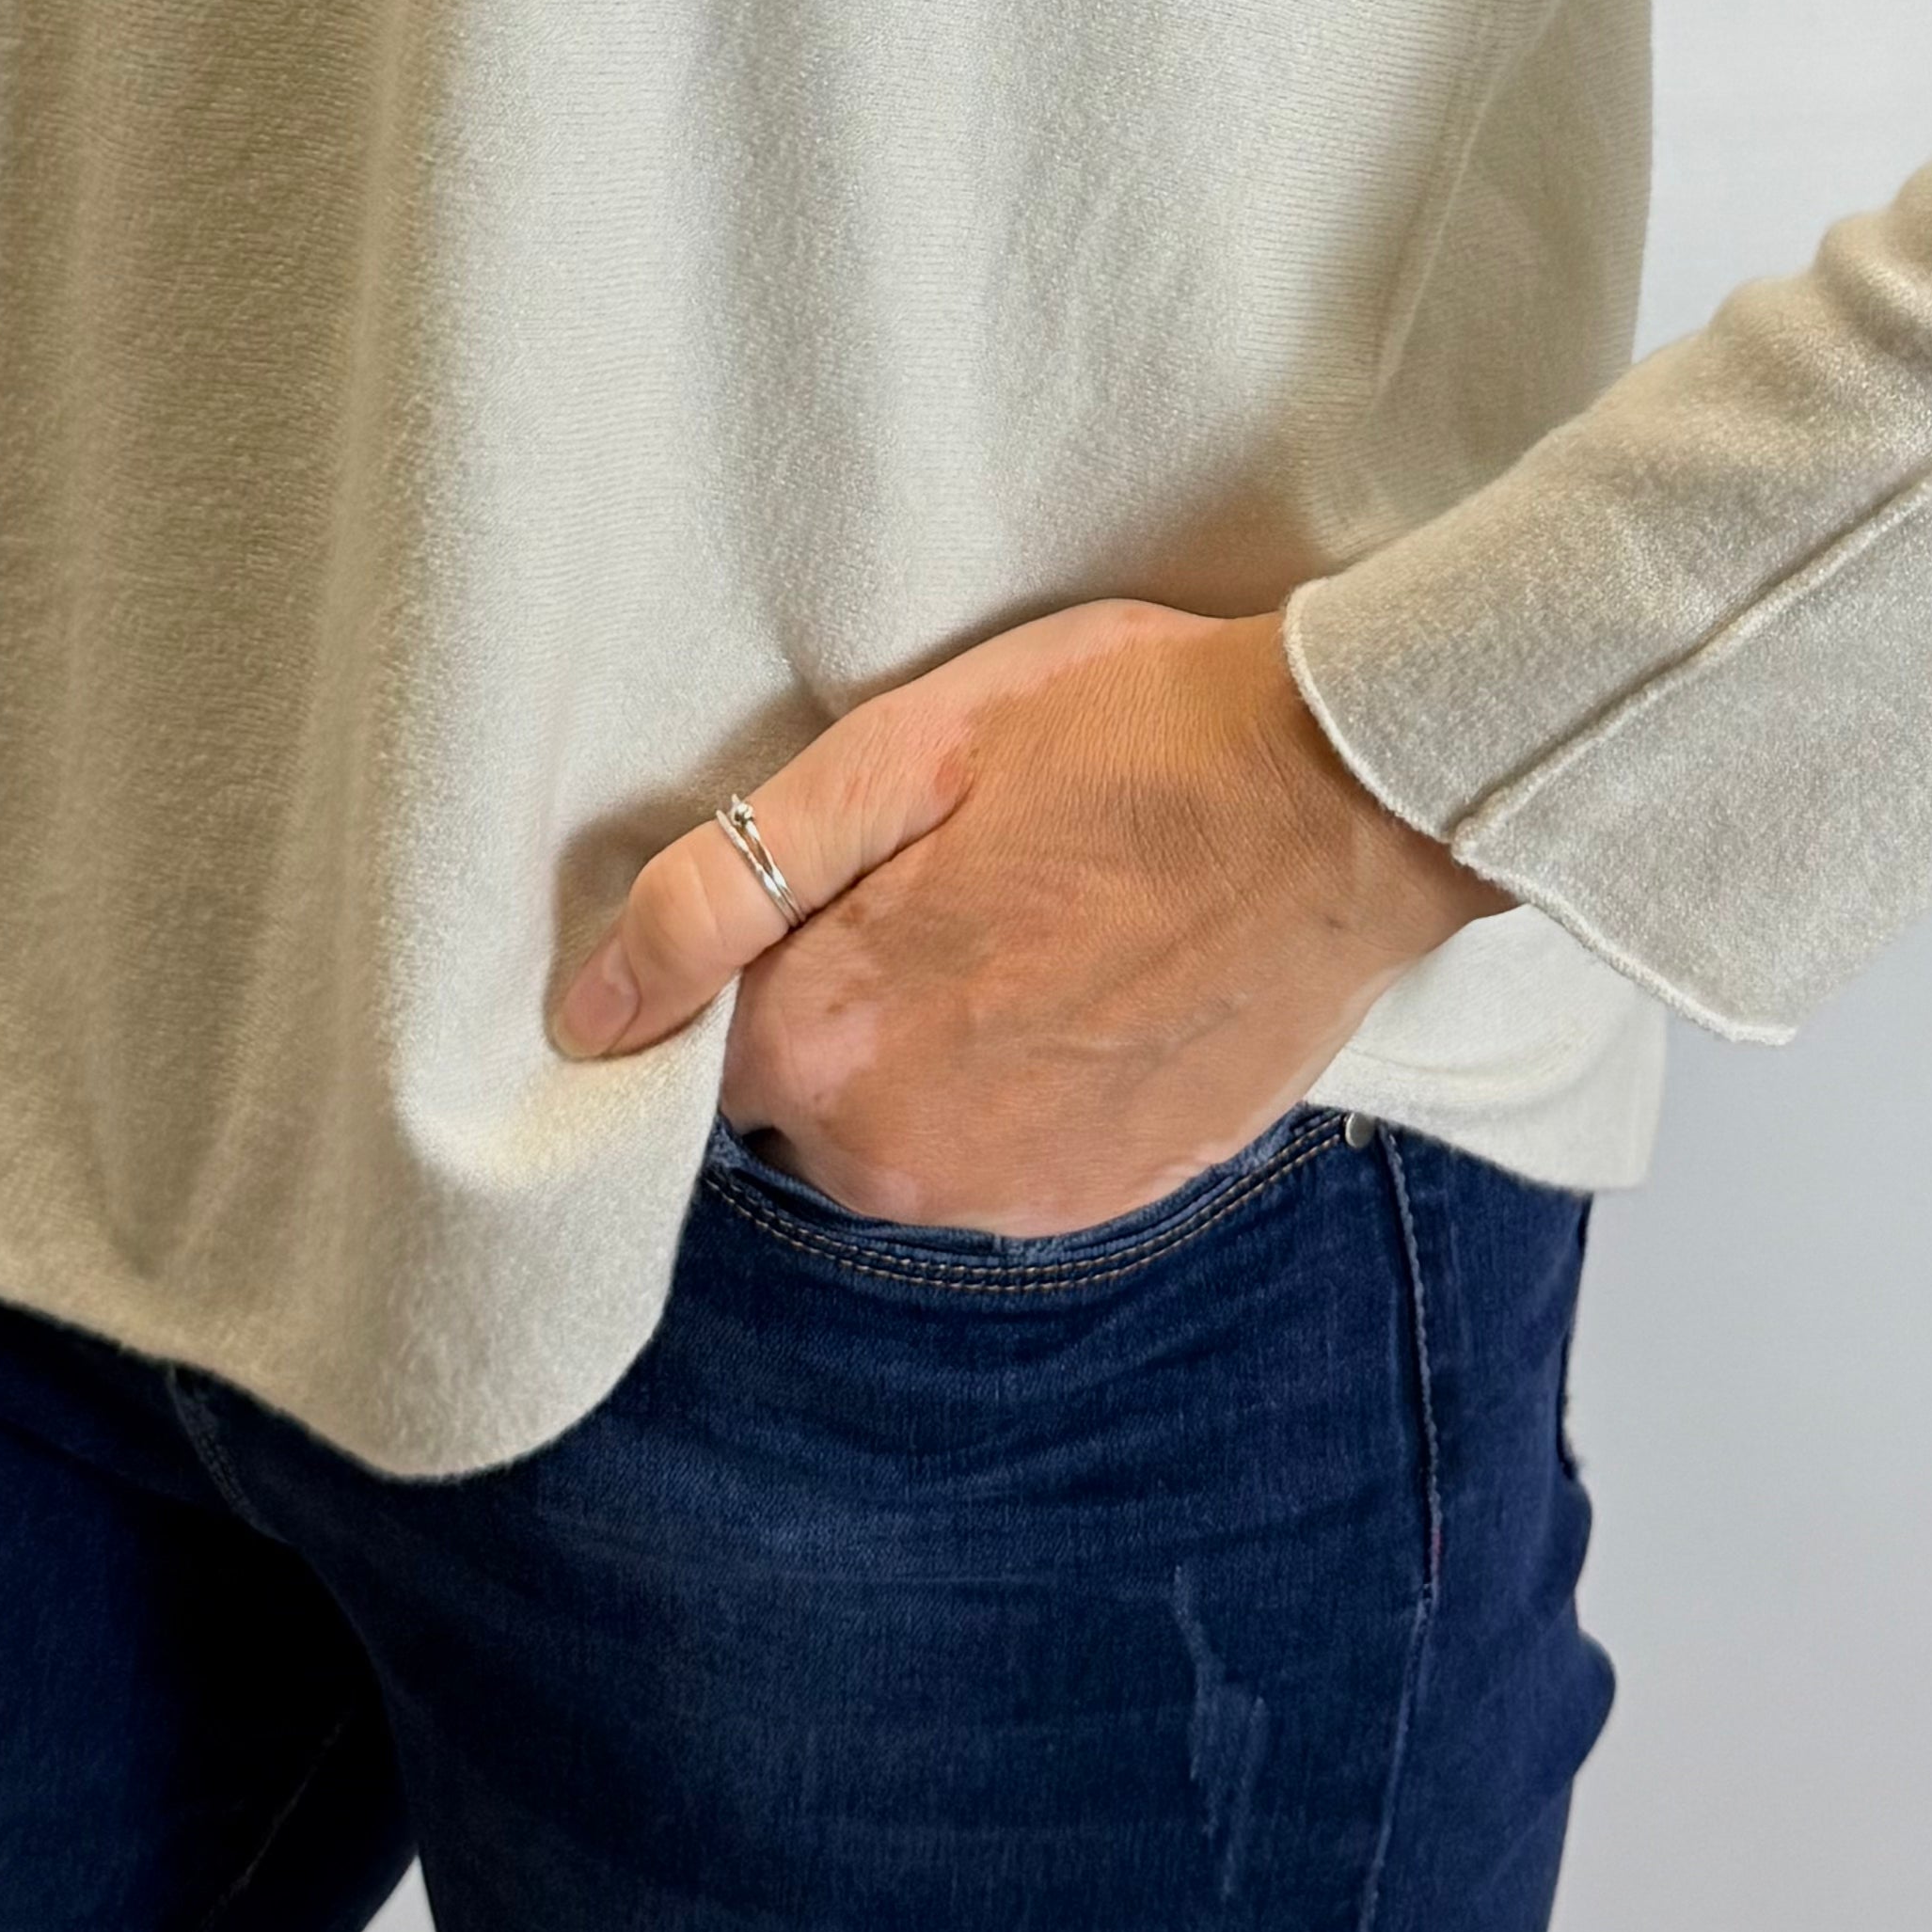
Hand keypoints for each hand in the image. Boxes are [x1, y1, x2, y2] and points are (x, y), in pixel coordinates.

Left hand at [549, 600, 1507, 1229]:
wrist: (1342, 793)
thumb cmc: (1121, 735)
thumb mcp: (898, 755)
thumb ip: (722, 890)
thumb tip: (589, 1008)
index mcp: (827, 1047)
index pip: (700, 1045)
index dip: (748, 957)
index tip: (827, 885)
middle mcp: (904, 1161)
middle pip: (804, 1096)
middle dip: (848, 999)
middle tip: (949, 875)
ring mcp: (1017, 1194)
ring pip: (908, 1131)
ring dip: (941, 1048)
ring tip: (1034, 919)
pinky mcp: (1112, 1196)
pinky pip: (1012, 1156)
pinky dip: (1031, 1084)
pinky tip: (1096, 979)